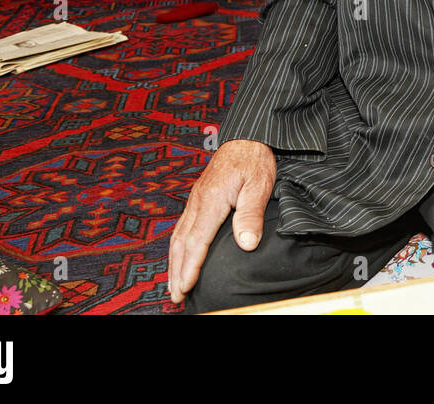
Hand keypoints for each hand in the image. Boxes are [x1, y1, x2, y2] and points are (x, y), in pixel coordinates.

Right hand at [168, 139, 275, 303]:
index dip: (190, 266)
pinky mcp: (197, 198)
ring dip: (174, 263)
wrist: (247, 137)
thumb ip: (251, 214)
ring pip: (178, 236)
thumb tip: (246, 244)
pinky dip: (177, 248)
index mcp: (211, 200)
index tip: (186, 287)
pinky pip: (182, 227)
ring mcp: (195, 200)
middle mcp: (197, 201)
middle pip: (181, 242)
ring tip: (174, 285)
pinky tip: (180, 257)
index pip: (197, 240)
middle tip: (176, 297)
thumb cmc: (254, 159)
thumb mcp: (259, 184)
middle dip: (176, 272)